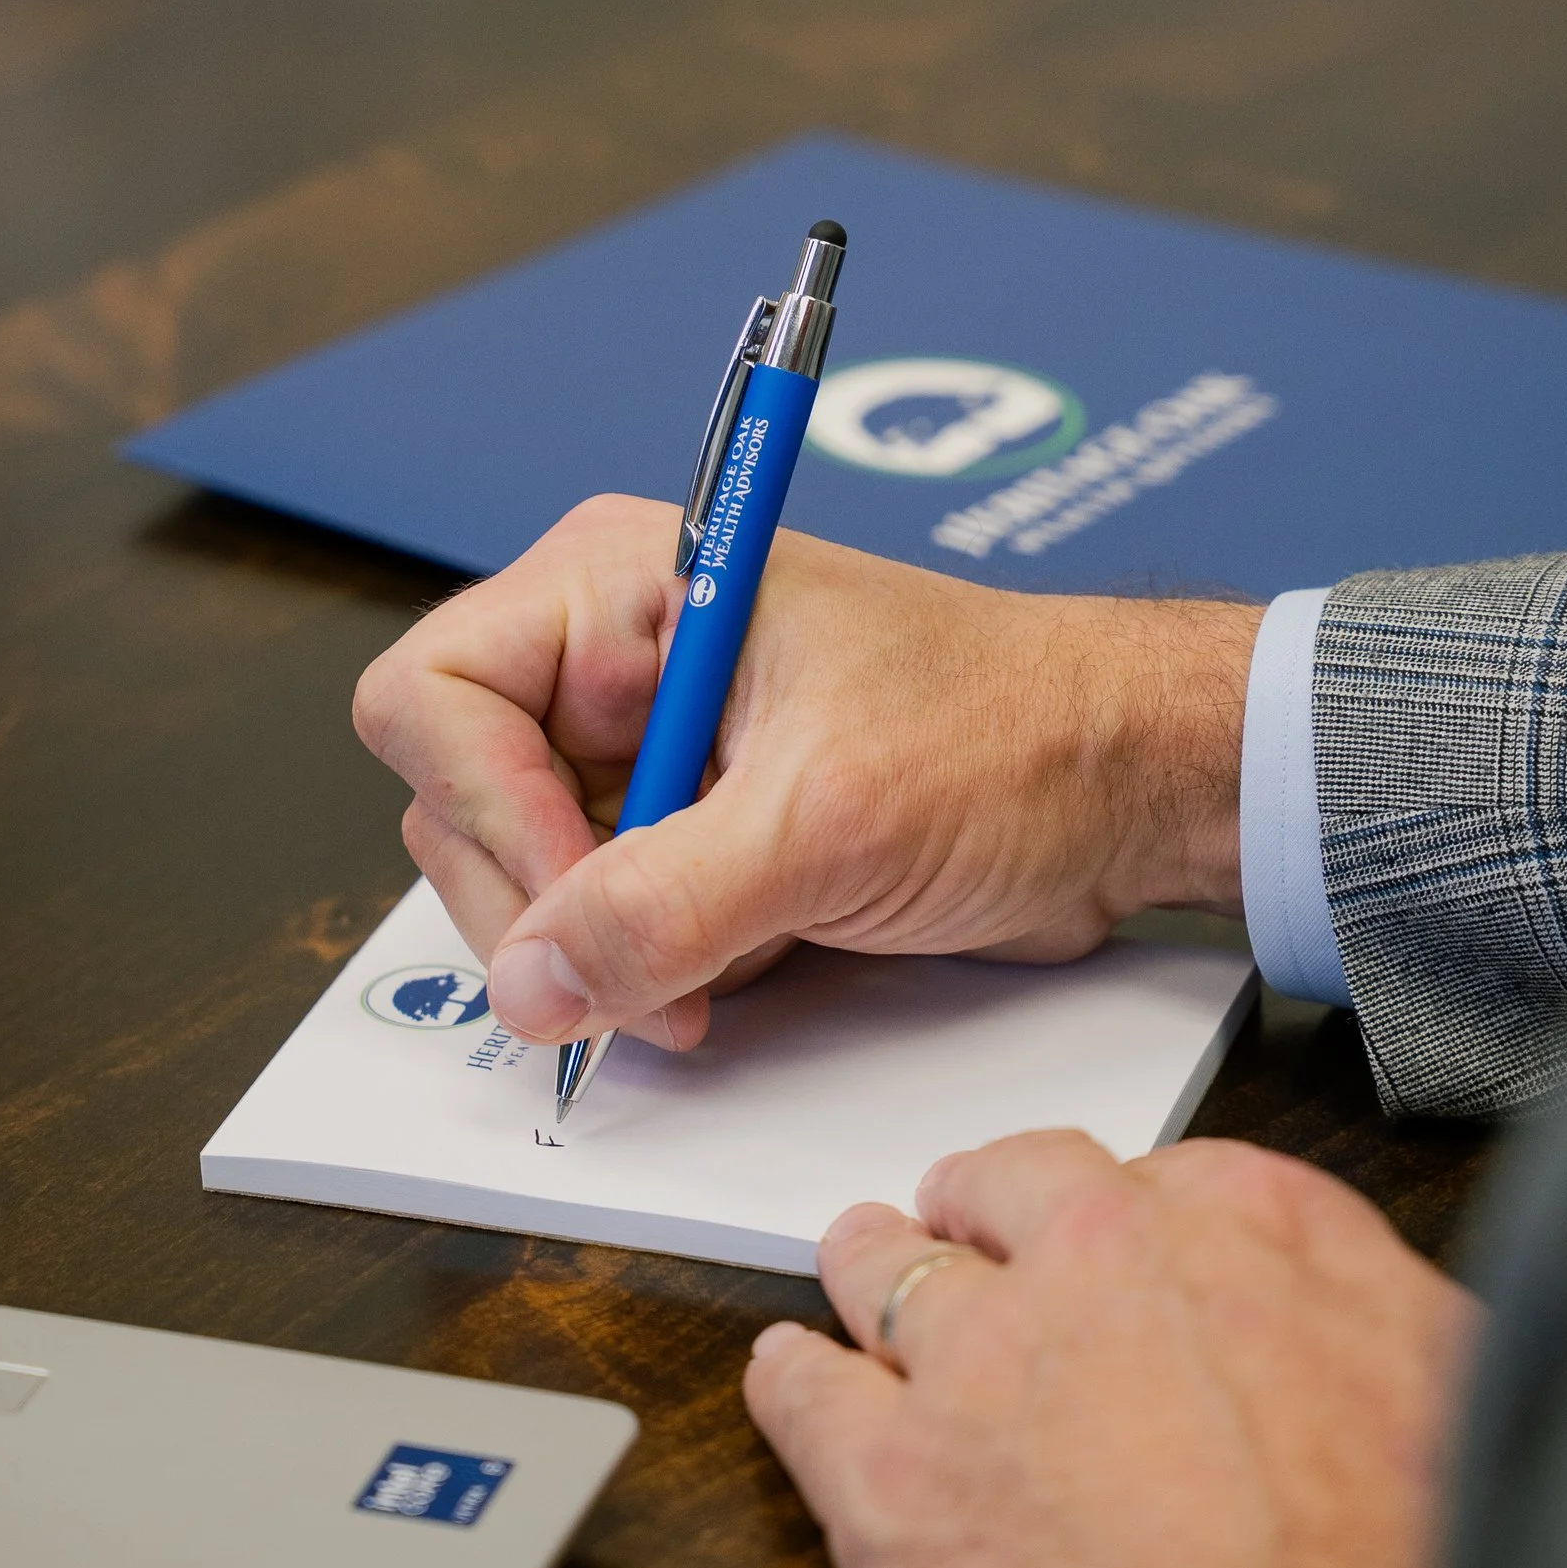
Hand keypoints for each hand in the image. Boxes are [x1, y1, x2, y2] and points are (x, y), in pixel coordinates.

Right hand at [352, 494, 1257, 1052]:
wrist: (1129, 788)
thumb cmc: (1013, 737)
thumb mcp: (828, 821)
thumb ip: (663, 904)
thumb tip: (530, 982)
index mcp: (626, 585)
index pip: (437, 695)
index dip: (488, 812)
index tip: (578, 901)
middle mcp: (616, 657)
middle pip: (456, 799)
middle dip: (540, 906)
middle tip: (639, 982)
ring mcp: (649, 749)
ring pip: (524, 876)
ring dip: (598, 953)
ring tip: (707, 982)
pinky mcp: (691, 829)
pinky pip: (602, 918)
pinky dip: (647, 970)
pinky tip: (730, 976)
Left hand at [744, 1133, 1481, 1567]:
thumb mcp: (1456, 1384)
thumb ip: (1380, 1311)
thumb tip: (1368, 1310)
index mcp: (1240, 1221)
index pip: (1139, 1176)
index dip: (1109, 1226)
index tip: (1098, 1253)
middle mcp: (1096, 1256)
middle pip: (998, 1190)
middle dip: (978, 1212)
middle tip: (963, 1235)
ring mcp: (979, 1358)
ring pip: (884, 1270)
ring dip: (871, 1271)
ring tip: (858, 1272)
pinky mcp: (888, 1473)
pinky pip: (801, 1390)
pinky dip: (791, 1380)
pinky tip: (787, 1380)